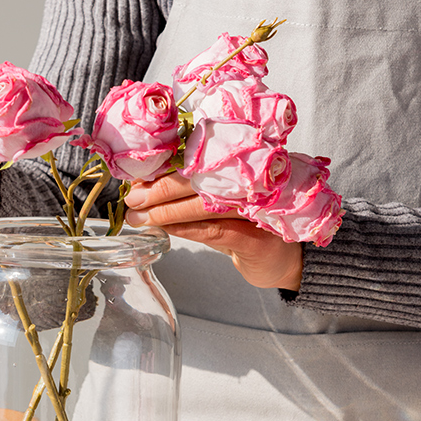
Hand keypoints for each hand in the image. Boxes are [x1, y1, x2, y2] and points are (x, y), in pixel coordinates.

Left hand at [124, 172, 302, 290]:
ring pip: (204, 205)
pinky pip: (216, 230)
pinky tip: (166, 229)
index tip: (137, 175)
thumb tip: (144, 188)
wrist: (288, 259)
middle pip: (199, 179)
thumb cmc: (249, 226)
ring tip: (141, 216)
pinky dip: (188, 229)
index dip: (165, 166)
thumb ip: (189, 194)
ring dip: (167, 211)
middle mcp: (250, 183)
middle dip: (160, 188)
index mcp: (241, 168)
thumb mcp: (220, 204)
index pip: (198, 160)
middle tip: (133, 198)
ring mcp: (256, 209)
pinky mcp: (257, 239)